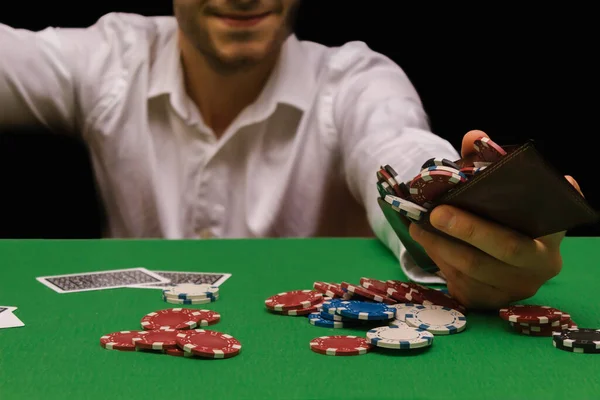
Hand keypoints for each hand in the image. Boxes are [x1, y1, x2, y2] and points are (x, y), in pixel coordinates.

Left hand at [408, 130, 583, 309]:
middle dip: (468, 231)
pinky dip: (441, 263)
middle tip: (435, 214)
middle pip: (506, 249)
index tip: (521, 189)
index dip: (542, 205)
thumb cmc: (496, 216)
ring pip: (475, 270)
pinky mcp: (490, 302)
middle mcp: (540, 265)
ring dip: (441, 247)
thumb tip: (473, 137)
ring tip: (418, 228)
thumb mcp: (494, 190)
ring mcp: (516, 288)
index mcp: (550, 234)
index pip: (549, 220)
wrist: (490, 254)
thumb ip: (485, 161)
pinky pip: (462, 285)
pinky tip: (429, 246)